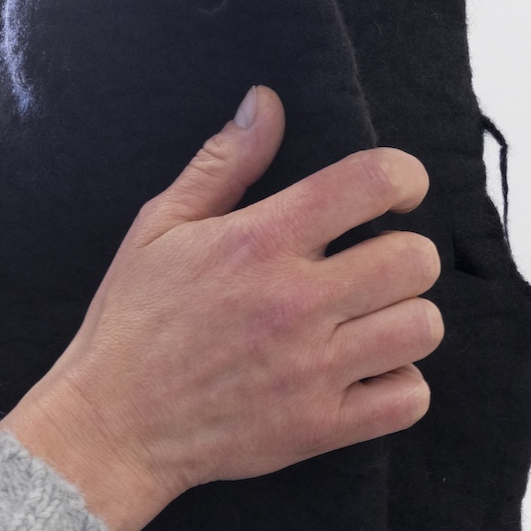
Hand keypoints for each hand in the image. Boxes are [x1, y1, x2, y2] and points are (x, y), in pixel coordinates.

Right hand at [2, 86, 443, 530]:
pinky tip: (368, 373)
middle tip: (375, 266)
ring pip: (422, 327)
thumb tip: (266, 101)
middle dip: (406, 253)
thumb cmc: (133, 321)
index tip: (398, 193)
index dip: (405, 177)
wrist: (109, 429)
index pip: (372, 182)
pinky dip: (401, 385)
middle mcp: (294, 303)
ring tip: (372, 320)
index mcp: (259, 242)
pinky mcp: (318, 428)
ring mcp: (311, 370)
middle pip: (415, 258)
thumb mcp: (160, 226)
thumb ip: (224, 162)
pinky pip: (409, 398)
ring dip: (407, 319)